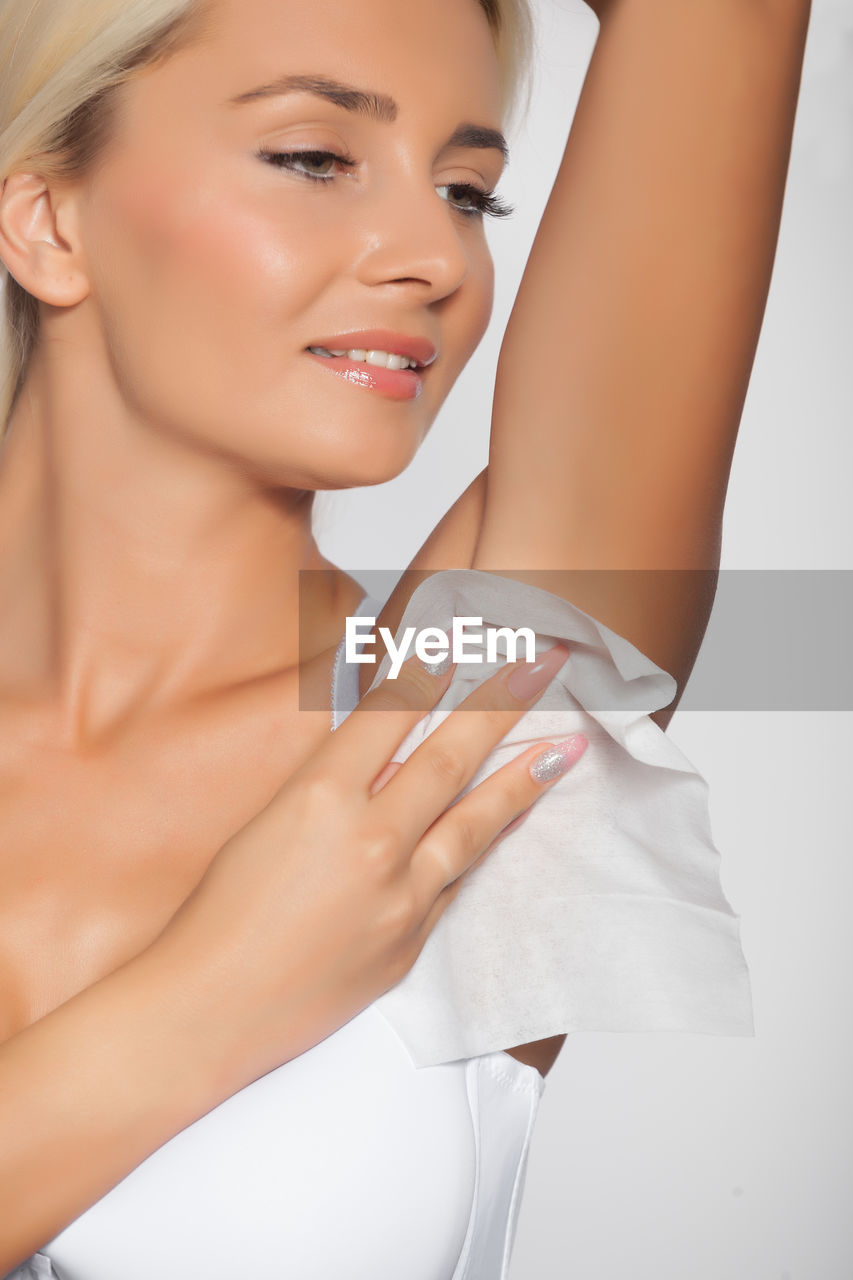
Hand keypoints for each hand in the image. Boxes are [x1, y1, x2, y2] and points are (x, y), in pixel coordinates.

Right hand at [156, 641, 587, 1074]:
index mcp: (318, 800)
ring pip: (475, 823)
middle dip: (501, 704)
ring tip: (564, 748)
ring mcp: (399, 895)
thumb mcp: (264, 824)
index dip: (429, 672)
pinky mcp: (411, 940)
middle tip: (543, 666)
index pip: (388, 716)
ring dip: (523, 780)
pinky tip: (510, 824)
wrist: (209, 1011)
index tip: (464, 639)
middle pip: (448, 758)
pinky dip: (483, 847)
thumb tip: (386, 758)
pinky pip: (455, 881)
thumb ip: (329, 789)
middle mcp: (369, 842)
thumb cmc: (219, 916)